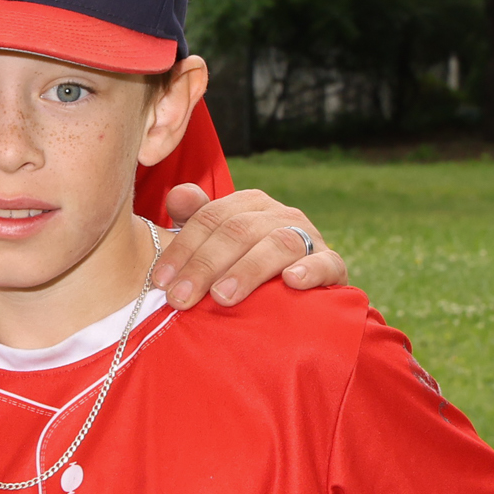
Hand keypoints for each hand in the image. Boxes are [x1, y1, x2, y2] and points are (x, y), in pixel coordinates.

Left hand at [150, 185, 346, 308]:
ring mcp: (307, 237)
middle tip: (181, 299)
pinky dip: (309, 271)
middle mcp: (278, 214)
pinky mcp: (332, 264)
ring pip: (277, 243)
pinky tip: (290, 282)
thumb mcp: (216, 243)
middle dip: (205, 265)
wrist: (299, 286)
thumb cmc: (244, 265)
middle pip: (238, 231)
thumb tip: (177, 195)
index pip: (209, 218)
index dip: (182, 248)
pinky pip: (325, 262)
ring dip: (248, 270)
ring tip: (222, 296)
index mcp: (248, 204)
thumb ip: (195, 219)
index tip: (161, 281)